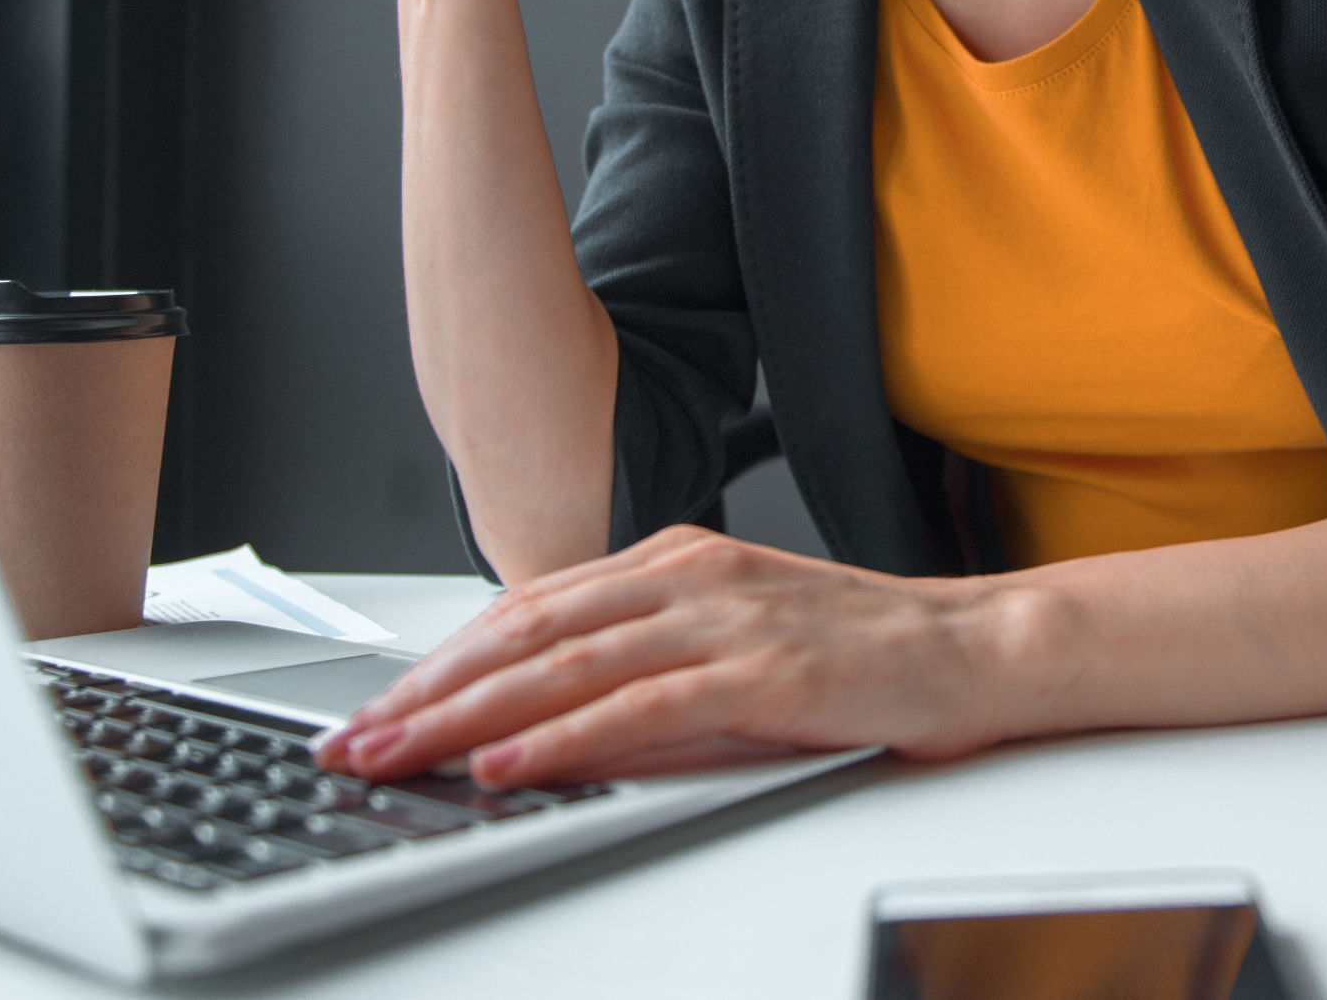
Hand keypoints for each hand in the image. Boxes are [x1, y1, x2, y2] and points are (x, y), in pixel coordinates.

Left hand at [309, 527, 1030, 788]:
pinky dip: (566, 738)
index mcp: (676, 561)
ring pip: (567, 664)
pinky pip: (644, 707)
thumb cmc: (854, 649)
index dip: (445, 661)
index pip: (531, 610)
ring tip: (399, 755)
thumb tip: (545, 717)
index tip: (380, 708)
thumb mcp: (733, 639)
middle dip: (431, 691)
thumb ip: (646, 659)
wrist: (971, 645)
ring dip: (470, 716)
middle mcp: (688, 576)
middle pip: (529, 634)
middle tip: (354, 740)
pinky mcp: (764, 672)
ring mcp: (724, 618)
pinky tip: (510, 766)